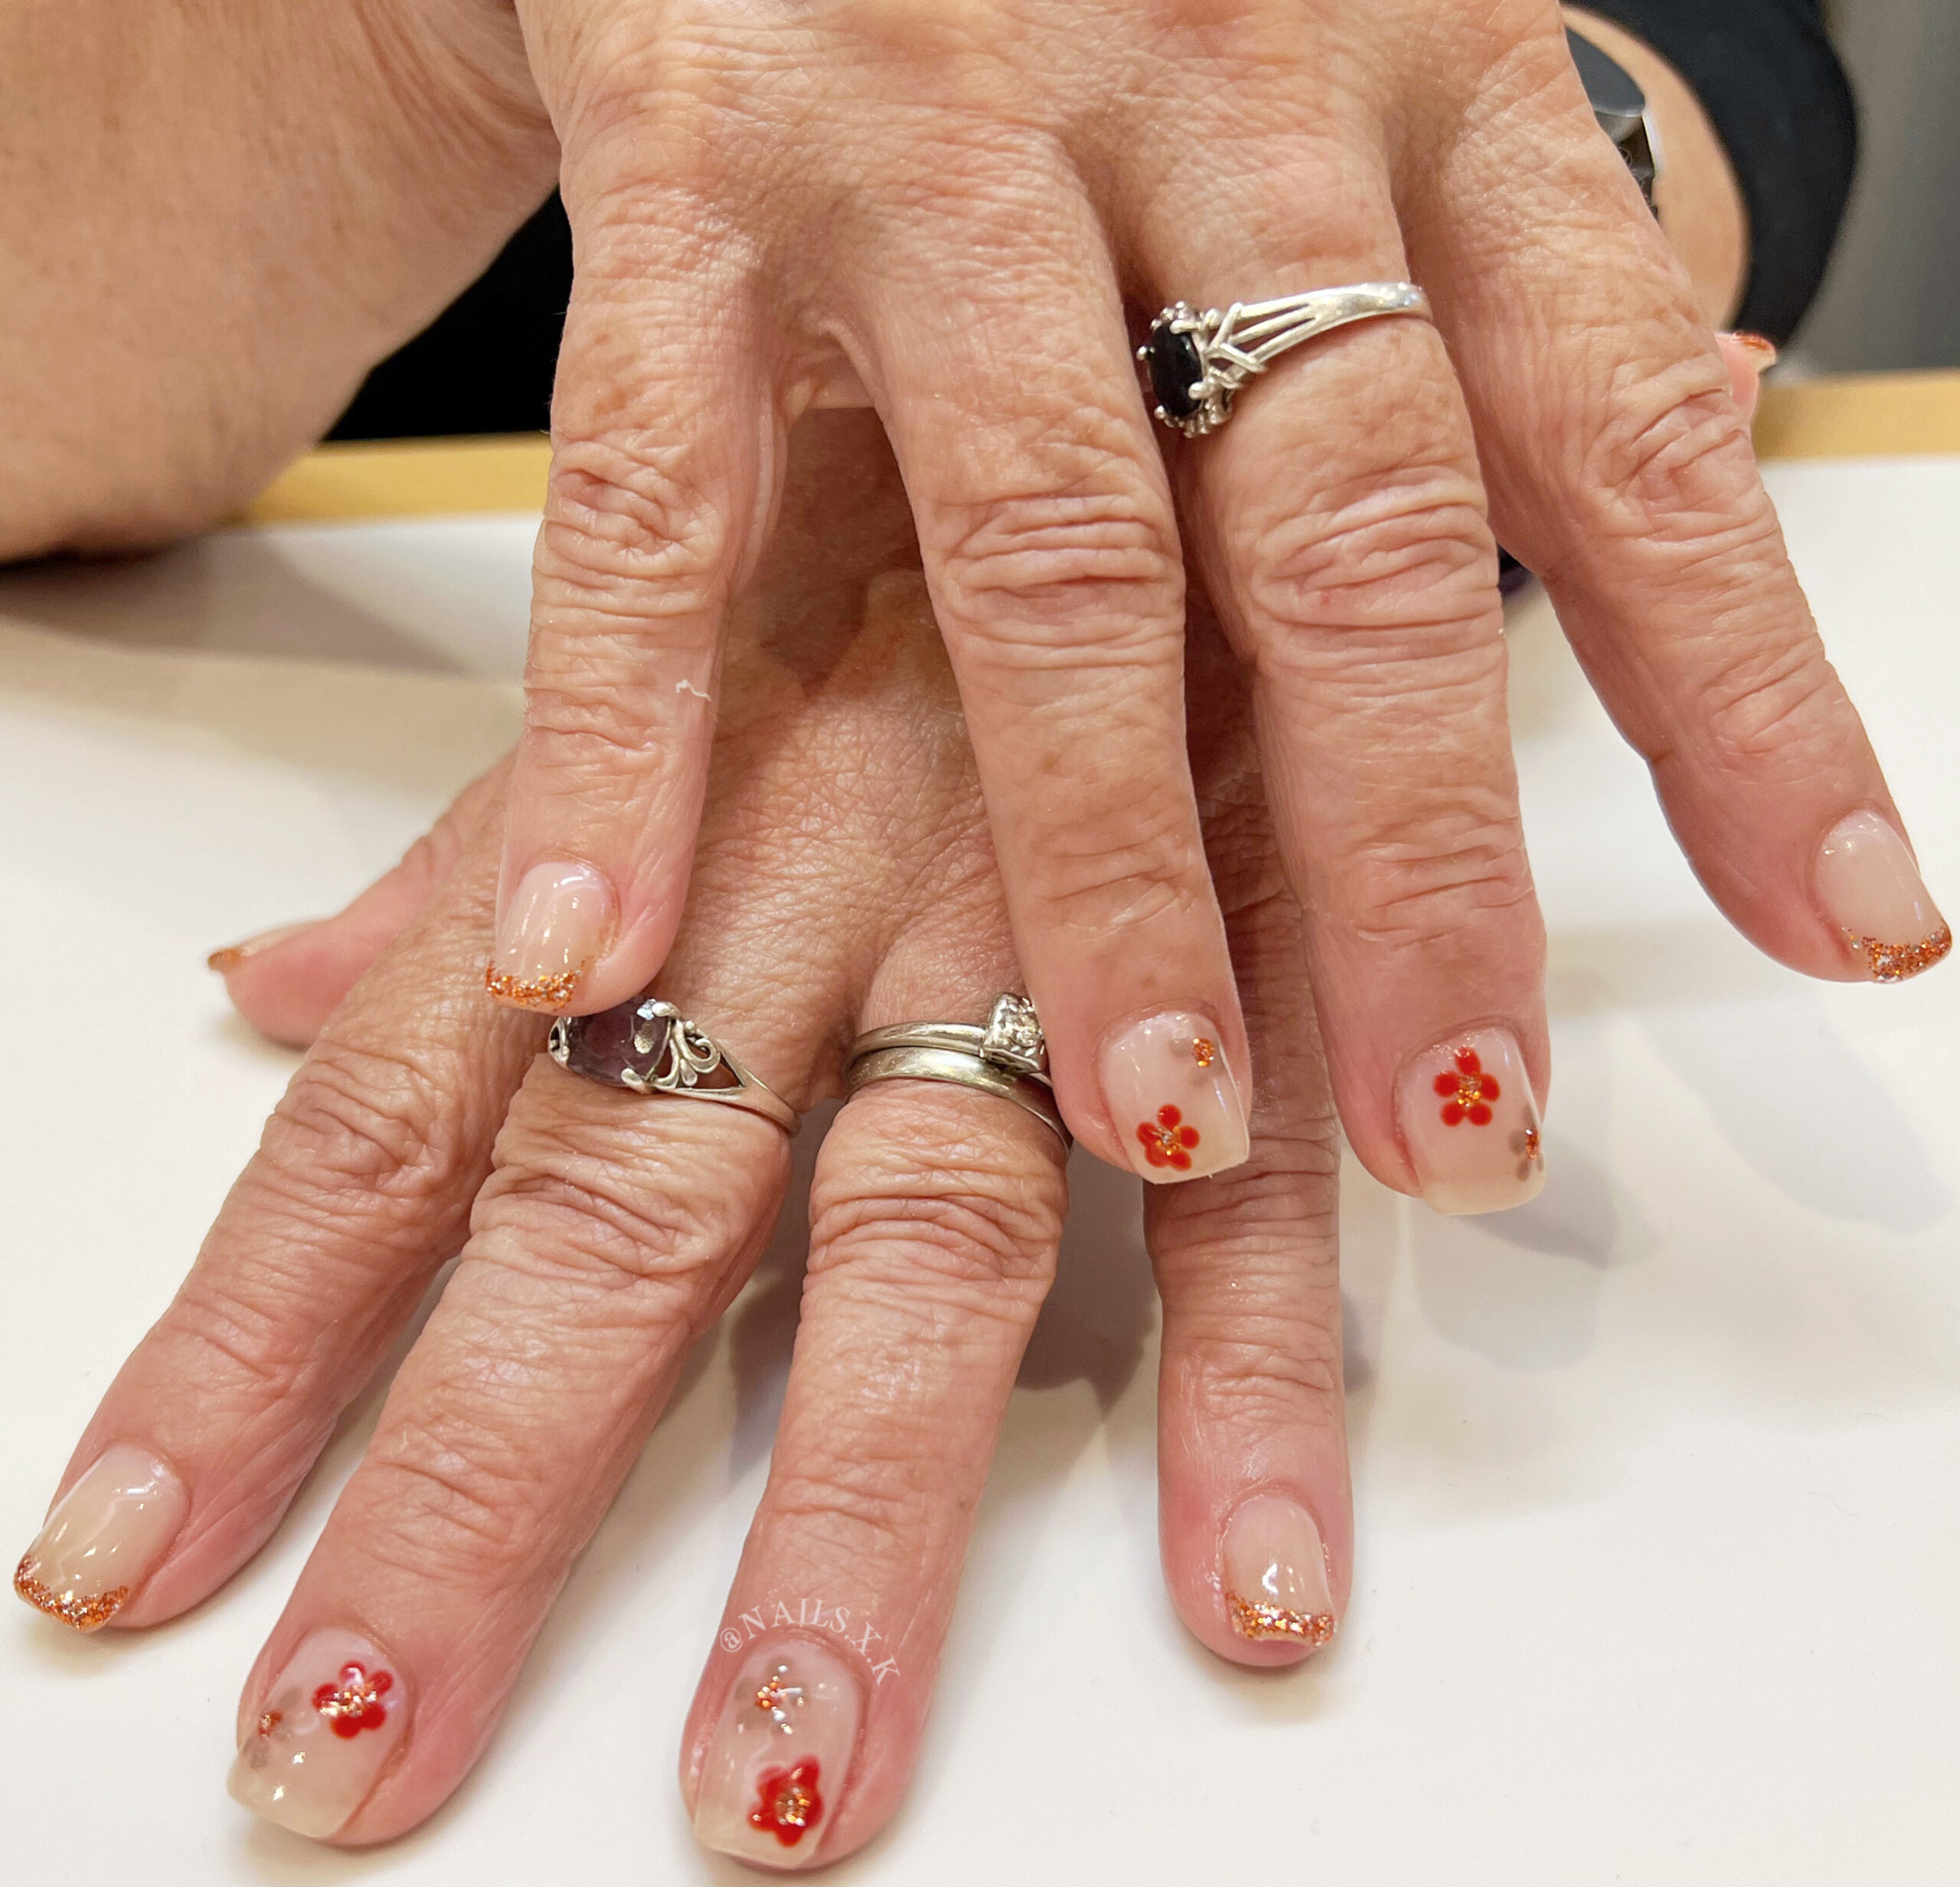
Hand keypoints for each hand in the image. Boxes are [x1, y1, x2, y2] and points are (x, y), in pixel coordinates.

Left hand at [18, 414, 1353, 1863]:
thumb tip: (257, 994)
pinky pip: (1255, 1191)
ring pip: (925, 1247)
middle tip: (361, 1744)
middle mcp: (810, 901)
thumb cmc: (875, 521)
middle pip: (617, 1218)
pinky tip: (1245, 1582)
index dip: (246, 1345)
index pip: (395, 1114)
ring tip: (778, 1770)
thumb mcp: (639, 656)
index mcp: (643, 833)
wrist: (1162, 346)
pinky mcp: (1254, 955)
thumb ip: (463, 860)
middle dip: (481, 1491)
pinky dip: (1251, 1382)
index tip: (132, 1564)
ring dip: (855, 1520)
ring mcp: (1044, 937)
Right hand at [485, 0, 1945, 1216]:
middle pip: (1352, 534)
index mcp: (1423, 97)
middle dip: (1416, 860)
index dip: (1748, 694)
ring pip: (1047, 550)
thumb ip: (1470, 304)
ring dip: (1105, 870)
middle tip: (1457, 1131)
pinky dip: (634, 737)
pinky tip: (598, 953)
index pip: (1622, 428)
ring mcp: (937, 136)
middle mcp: (1217, 104)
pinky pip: (662, 492)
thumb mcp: (1341, 102)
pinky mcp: (687, 157)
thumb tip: (1720, 452)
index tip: (1853, 925)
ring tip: (1153, 1132)